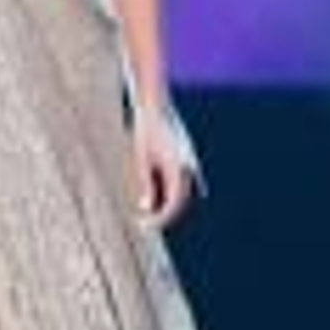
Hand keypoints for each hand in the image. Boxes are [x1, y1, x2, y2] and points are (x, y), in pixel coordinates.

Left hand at [129, 97, 201, 229]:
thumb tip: (146, 208)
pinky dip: (166, 191)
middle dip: (162, 214)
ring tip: (144, 211)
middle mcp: (187, 166)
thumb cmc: (145, 129)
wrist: (155, 103)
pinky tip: (152, 195)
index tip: (144, 226)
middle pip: (178, 200)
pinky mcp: (184, 157)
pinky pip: (177, 181)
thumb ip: (146, 183)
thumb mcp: (141, 158)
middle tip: (143, 223)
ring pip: (179, 192)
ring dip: (164, 203)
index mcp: (178, 168)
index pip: (173, 204)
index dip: (159, 219)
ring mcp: (188, 162)